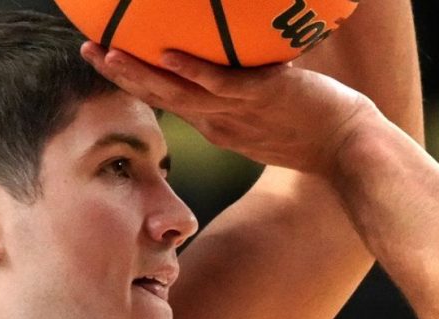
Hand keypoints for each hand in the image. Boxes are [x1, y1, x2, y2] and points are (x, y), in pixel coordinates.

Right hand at [79, 42, 377, 175]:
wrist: (352, 148)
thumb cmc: (315, 126)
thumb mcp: (271, 111)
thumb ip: (249, 89)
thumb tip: (240, 61)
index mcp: (217, 123)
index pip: (166, 100)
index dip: (133, 81)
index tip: (106, 60)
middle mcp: (220, 120)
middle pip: (159, 97)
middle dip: (120, 75)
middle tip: (86, 50)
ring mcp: (238, 111)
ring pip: (178, 94)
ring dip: (139, 75)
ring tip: (106, 53)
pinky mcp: (262, 99)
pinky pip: (222, 85)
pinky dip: (192, 72)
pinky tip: (168, 55)